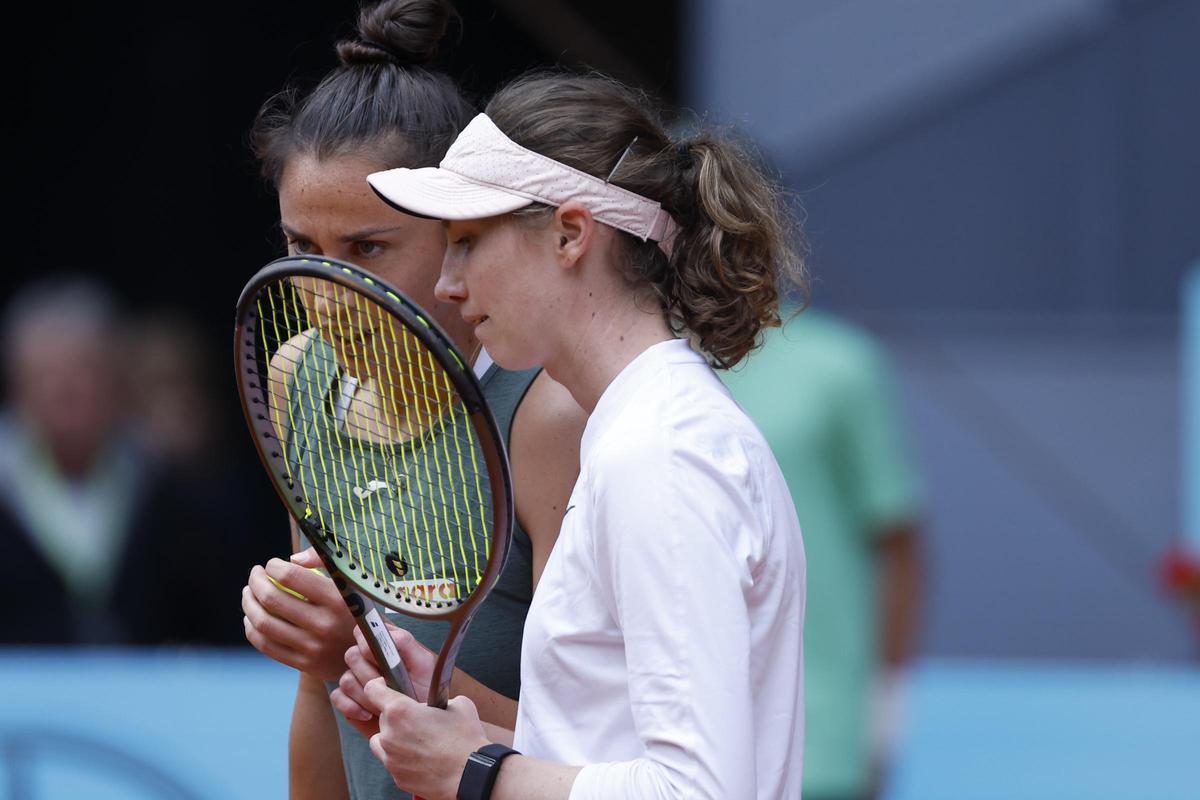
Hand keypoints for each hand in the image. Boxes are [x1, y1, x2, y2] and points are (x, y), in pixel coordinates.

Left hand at [241, 548, 354, 679]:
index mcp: (338, 599)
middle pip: (272, 600)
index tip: (271, 564)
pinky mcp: (305, 665)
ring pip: (263, 624)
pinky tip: (252, 618)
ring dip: (249, 604)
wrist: (373, 652)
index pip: (292, 577)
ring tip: (249, 594)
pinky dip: (252, 629)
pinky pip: (266, 646)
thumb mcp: (354, 582)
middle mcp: (325, 625)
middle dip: (255, 582)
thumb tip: (293, 559)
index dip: (273, 567)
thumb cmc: (358, 609)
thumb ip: (326, 562)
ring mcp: (313, 648)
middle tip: (255, 575)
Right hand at [330, 625, 438, 733]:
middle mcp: (368, 659)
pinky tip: (369, 714)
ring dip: (365, 695)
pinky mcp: (349, 698)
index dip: (367, 643)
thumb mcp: (424, 664)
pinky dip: (352, 706)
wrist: (420, 722)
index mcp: (385, 645)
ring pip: (346, 679)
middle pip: (352, 655)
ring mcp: (356, 678)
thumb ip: (406, 644)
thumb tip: (384, 634)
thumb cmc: (426, 691)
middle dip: (370, 675)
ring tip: (384, 705)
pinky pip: (337, 696)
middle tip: (387, 687)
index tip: (379, 658)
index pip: (364, 632)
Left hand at [365, 676, 488, 799]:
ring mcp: (391, 758)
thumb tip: (438, 701)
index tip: (385, 687)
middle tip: (418, 720)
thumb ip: (439, 699)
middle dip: (397, 717)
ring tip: (415, 740)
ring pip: (381, 742)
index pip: (372, 690)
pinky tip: (422, 758)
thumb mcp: (458, 704)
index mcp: (400, 711)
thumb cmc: (465, 739)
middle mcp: (389, 734)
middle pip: (382, 718)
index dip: (379, 685)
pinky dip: (402, 759)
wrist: (471, 774)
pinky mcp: (397, 777)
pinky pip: (393, 762)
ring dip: (392, 738)